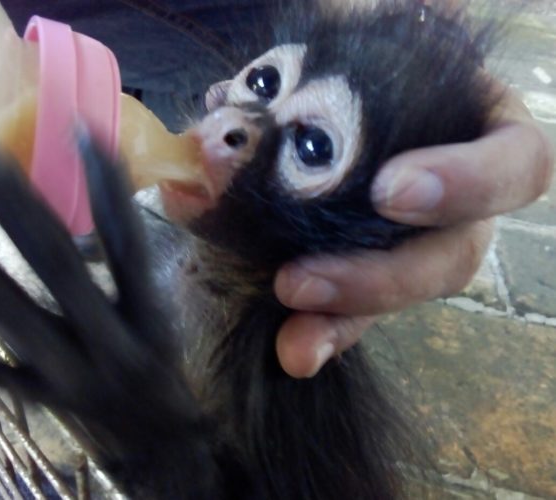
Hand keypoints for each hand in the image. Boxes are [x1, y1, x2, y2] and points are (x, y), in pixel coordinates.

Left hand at [274, 84, 553, 377]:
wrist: (336, 101)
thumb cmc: (356, 73)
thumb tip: (218, 117)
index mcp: (478, 134)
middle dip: (378, 277)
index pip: (515, 163)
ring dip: (343, 317)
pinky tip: (293, 350)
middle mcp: (462, 201)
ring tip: (291, 340)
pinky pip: (363, 314)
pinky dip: (325, 331)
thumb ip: (306, 85)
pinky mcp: (381, 277)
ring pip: (405, 297)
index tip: (388, 193)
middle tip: (298, 282)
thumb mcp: (347, 64)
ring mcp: (423, 244)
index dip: (464, 182)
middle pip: (453, 255)